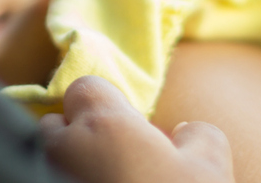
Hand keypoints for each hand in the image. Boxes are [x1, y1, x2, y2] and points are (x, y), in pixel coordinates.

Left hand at [43, 77, 233, 182]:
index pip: (85, 87)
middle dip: (79, 136)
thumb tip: (187, 133)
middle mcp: (65, 149)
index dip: (107, 103)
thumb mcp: (212, 170)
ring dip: (71, 167)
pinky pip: (47, 181)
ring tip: (106, 182)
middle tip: (117, 162)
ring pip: (50, 161)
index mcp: (103, 125)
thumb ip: (199, 136)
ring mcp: (49, 178)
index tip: (129, 126)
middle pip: (57, 124)